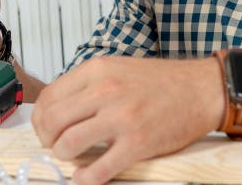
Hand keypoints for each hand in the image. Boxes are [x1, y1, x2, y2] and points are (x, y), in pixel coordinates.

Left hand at [31, 55, 224, 184]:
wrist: (201, 89)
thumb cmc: (162, 81)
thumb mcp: (119, 68)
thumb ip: (90, 84)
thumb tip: (61, 109)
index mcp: (98, 70)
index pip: (49, 96)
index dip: (40, 119)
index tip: (46, 129)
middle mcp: (106, 91)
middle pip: (52, 121)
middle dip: (47, 139)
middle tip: (56, 146)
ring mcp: (121, 118)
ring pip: (68, 144)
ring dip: (64, 157)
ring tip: (74, 158)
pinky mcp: (137, 143)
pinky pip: (98, 170)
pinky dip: (85, 179)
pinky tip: (85, 177)